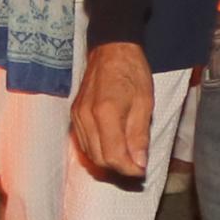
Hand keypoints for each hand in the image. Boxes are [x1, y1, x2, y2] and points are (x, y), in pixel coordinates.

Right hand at [71, 42, 154, 179]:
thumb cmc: (132, 72)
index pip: (113, 156)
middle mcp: (86, 117)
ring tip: (127, 157)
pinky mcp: (74, 115)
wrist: (112, 49)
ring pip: (90, 154)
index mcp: (106, 112)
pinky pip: (84, 143)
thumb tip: (139, 164)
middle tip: (137, 166)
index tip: (142, 171)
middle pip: (99, 159)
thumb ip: (140, 136)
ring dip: (108, 161)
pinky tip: (113, 146)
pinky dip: (98, 151)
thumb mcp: (145, 103)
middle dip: (119, 168)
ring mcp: (77, 116)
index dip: (129, 169)